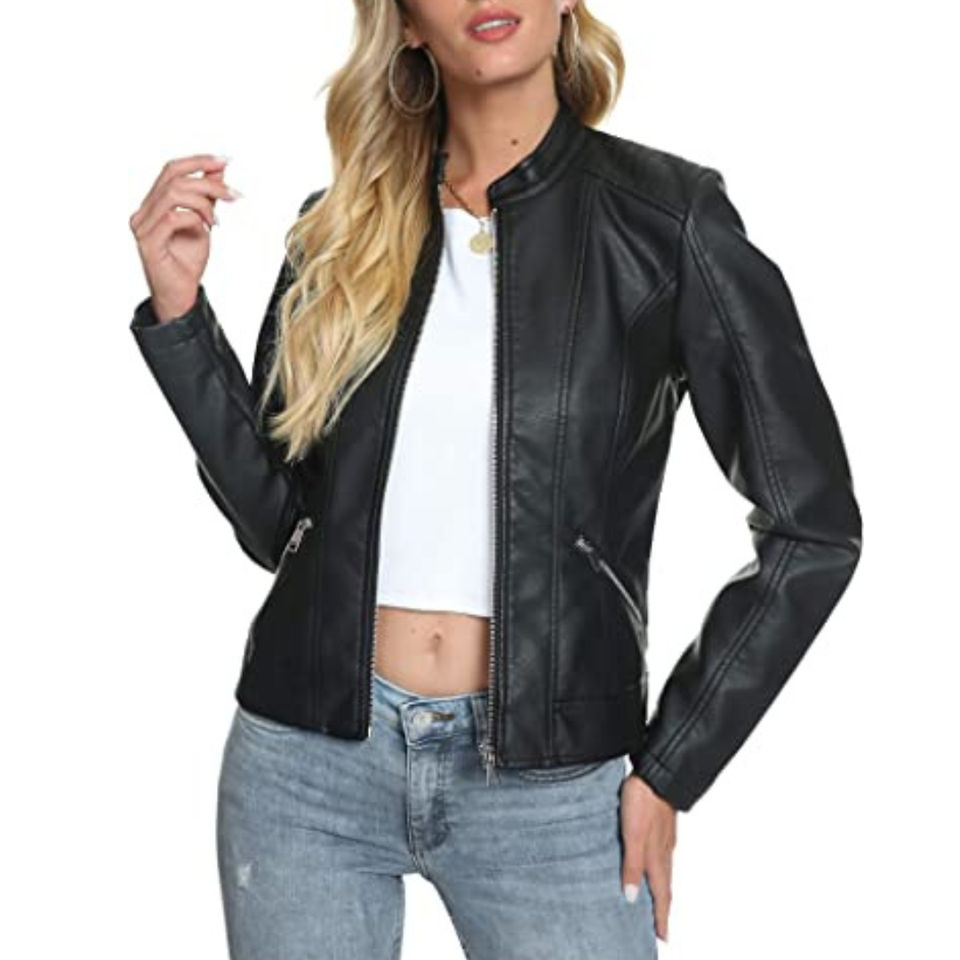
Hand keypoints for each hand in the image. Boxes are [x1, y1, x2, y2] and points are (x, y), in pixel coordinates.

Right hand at [128, 154, 239, 320]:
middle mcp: (143, 212)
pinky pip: (172, 218)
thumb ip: (207, 198)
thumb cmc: (187, 261)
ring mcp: (142, 227)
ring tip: (217, 221)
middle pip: (174, 178)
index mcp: (153, 204)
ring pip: (173, 194)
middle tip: (233, 194)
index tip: (225, 161)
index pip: (171, 170)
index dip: (198, 161)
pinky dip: (194, 218)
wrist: (180, 294)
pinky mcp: (148, 243)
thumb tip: (218, 170)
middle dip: (208, 182)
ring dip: (203, 203)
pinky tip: (207, 230)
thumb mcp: (203, 223)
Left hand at [619, 771, 676, 941]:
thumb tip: (630, 897)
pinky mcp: (660, 825)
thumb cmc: (643, 801)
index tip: (663, 937)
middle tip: (661, 927)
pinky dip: (658, 868)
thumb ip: (631, 865)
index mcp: (657, 857)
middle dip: (663, 908)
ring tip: (656, 901)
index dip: (661, 917)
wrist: (656, 772)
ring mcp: (664, 837)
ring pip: (664, 870)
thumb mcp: (633, 835)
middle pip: (665, 886)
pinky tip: (650, 862)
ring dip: (661, 888)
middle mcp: (664, 851)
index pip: (661, 895)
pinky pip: (661, 855)